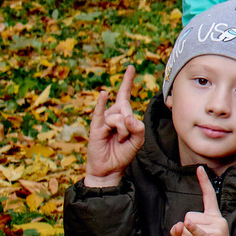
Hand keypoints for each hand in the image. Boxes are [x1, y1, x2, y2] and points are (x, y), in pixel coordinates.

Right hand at [84, 67, 147, 186]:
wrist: (110, 169)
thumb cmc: (123, 153)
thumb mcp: (138, 141)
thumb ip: (138, 128)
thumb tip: (128, 118)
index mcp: (123, 115)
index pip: (125, 95)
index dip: (128, 81)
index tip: (131, 67)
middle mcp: (113, 114)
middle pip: (127, 109)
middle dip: (130, 125)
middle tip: (125, 138)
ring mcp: (104, 119)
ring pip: (120, 117)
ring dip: (124, 132)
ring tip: (119, 140)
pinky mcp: (96, 127)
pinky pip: (100, 113)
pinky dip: (101, 103)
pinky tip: (103, 94)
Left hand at [171, 167, 235, 235]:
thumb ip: (180, 232)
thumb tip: (177, 225)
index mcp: (213, 217)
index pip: (209, 196)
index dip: (204, 182)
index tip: (200, 169)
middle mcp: (217, 219)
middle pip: (188, 215)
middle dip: (185, 232)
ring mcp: (217, 227)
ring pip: (188, 224)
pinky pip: (197, 230)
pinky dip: (193, 230)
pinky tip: (192, 228)